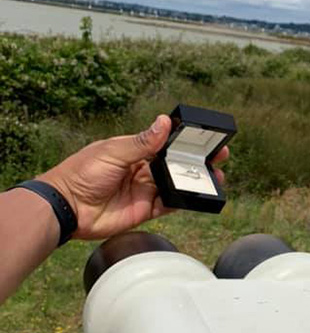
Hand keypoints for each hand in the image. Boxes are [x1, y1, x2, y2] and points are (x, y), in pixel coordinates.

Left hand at [37, 115, 228, 239]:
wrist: (68, 208)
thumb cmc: (81, 174)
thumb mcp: (113, 152)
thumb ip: (141, 142)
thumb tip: (164, 122)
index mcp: (133, 150)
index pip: (165, 143)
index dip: (185, 140)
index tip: (205, 137)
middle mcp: (141, 169)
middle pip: (175, 164)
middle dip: (197, 161)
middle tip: (219, 157)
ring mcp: (144, 190)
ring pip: (176, 184)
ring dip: (194, 182)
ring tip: (214, 179)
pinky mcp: (144, 210)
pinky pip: (168, 205)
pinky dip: (182, 201)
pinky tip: (194, 196)